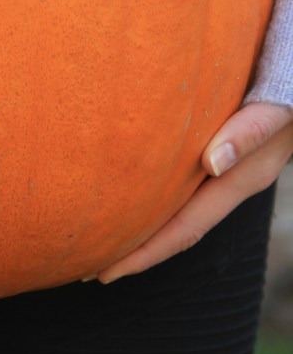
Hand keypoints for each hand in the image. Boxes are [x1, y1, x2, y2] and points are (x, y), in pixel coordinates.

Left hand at [98, 102, 292, 282]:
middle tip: (82, 264)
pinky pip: (177, 182)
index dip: (145, 253)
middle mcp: (230, 180)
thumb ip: (249, 132)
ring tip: (95, 234)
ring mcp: (224, 167)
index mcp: (242, 180)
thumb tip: (213, 163)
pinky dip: (147, 194)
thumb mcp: (276, 107)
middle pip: (175, 227)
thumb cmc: (290, 81)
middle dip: (132, 249)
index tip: (104, 272)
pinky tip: (123, 190)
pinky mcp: (217, 147)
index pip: (184, 229)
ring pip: (174, 207)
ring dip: (137, 224)